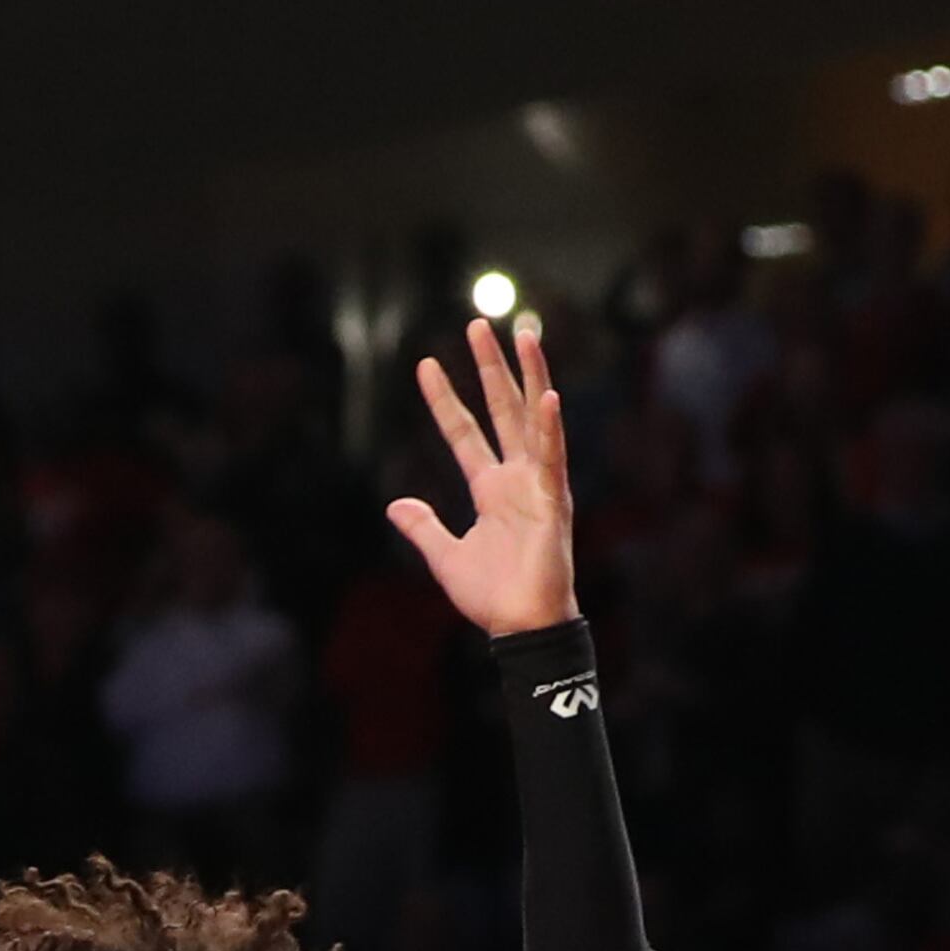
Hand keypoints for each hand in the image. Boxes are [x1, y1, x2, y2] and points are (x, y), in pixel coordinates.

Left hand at [388, 316, 579, 639]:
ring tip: (523, 333)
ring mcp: (538, 485)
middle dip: (490, 368)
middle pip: (501, 410)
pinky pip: (552, 458)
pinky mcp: (554, 502)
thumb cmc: (493, 596)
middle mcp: (517, 477)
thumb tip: (395, 504)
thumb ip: (423, 527)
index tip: (425, 365)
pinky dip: (550, 429)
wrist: (520, 627)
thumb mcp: (444, 557)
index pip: (464, 432)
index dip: (444, 400)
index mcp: (492, 489)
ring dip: (529, 376)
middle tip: (477, 323)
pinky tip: (549, 396)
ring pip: (532, 418)